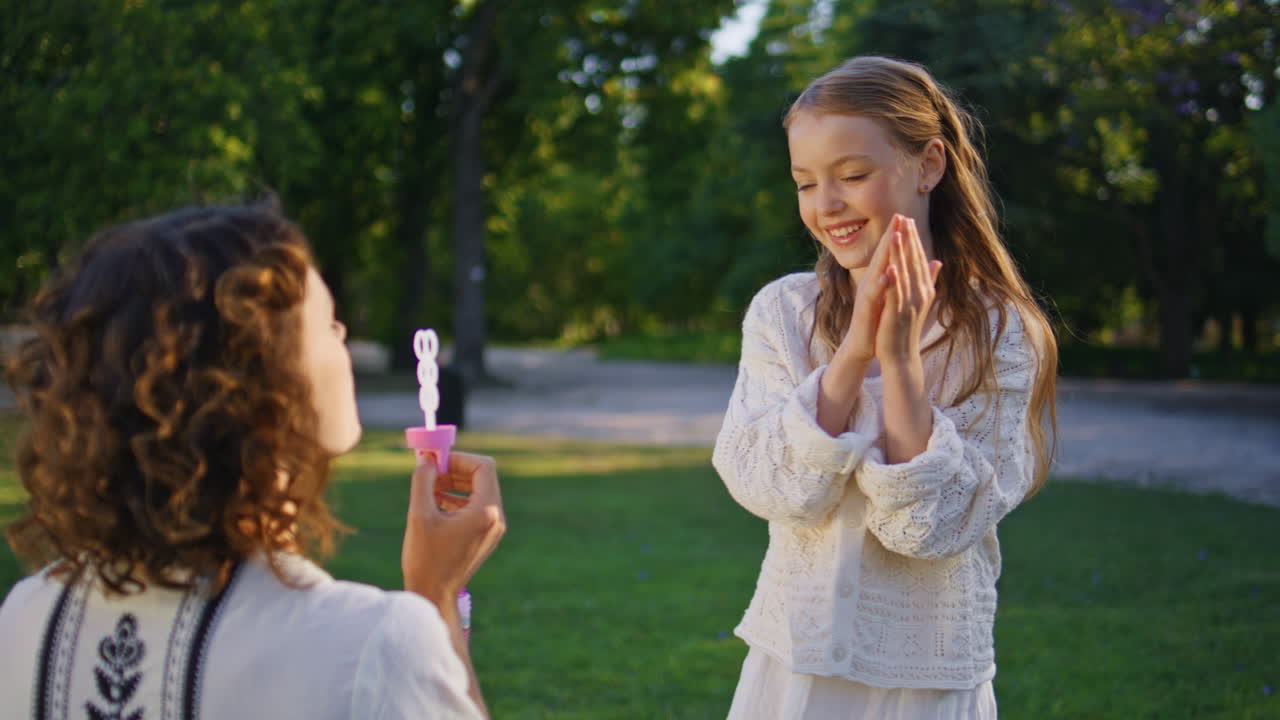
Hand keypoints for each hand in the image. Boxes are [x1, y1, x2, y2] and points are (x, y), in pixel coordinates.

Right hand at [401, 451, 505, 608]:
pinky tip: (434, 504)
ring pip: (478, 492)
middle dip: (454, 472)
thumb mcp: (419, 514)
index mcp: (487, 512)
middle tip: (429, 473)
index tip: (436, 463)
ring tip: (428, 490)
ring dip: (454, 485)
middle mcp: (496, 519)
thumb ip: (423, 480)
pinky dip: (457, 501)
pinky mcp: (485, 537)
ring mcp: (493, 529)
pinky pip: (476, 508)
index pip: (483, 467)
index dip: (459, 459)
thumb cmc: (425, 558)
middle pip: (482, 478)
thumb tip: (427, 459)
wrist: (434, 596)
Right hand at [840, 214, 905, 362]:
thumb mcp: (891, 295)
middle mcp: (870, 282)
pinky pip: (873, 294)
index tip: (907, 216)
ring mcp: (867, 294)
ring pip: (876, 270)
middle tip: (899, 215)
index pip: (889, 253)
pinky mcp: (865, 308)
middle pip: (881, 255)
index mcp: (879, 278)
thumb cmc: (877, 319)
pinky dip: (881, 283)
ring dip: (885, 253)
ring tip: (894, 236)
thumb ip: (902, 278)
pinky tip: (889, 273)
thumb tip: (918, 265)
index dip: (897, 235)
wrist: (863, 344)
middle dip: (891, 235)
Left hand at [876, 217, 941, 364]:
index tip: (908, 221)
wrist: (902, 355)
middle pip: (914, 262)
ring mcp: (910, 303)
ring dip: (901, 253)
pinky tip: (891, 266)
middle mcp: (920, 293)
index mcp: (923, 289)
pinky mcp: (898, 313)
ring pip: (906, 274)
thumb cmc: (906, 327)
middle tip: (904, 218)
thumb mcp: (920, 300)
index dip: (914, 240)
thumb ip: (929, 280)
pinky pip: (896, 294)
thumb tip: (938, 261)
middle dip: (908, 240)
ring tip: (897, 233)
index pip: (919, 259)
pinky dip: (894, 280)